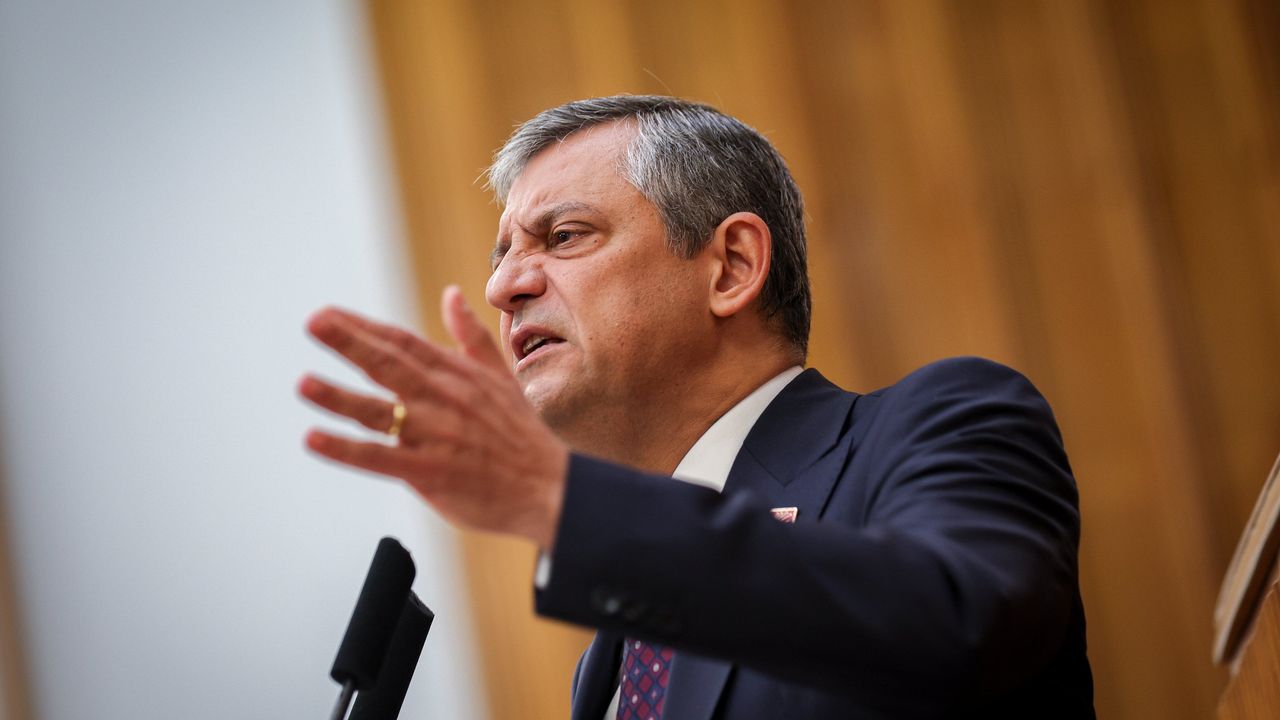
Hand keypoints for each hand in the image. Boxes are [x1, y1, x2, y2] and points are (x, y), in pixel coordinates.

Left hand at [298, 286, 567, 548]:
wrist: (551, 487)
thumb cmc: (522, 436)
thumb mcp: (501, 376)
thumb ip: (470, 337)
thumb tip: (451, 295)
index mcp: (457, 375)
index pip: (403, 343)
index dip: (363, 327)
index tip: (329, 314)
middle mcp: (444, 399)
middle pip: (389, 365)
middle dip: (348, 342)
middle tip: (314, 322)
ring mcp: (437, 435)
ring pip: (380, 412)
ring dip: (339, 397)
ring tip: (304, 383)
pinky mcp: (431, 473)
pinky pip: (380, 459)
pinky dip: (346, 449)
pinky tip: (315, 439)